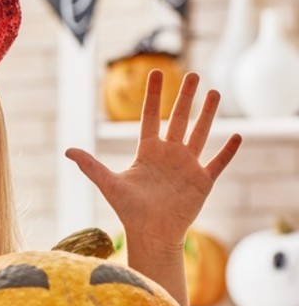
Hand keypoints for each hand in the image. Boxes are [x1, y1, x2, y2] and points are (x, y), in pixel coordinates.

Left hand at [65, 71, 240, 256]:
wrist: (151, 234)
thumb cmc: (129, 211)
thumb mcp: (109, 184)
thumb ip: (91, 166)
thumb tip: (67, 151)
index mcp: (147, 151)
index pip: (150, 116)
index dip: (153, 94)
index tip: (156, 71)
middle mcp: (169, 154)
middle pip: (178, 119)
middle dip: (185, 96)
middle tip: (193, 73)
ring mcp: (187, 166)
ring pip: (200, 133)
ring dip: (207, 114)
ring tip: (214, 93)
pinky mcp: (203, 181)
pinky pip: (218, 162)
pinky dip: (228, 150)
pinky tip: (238, 135)